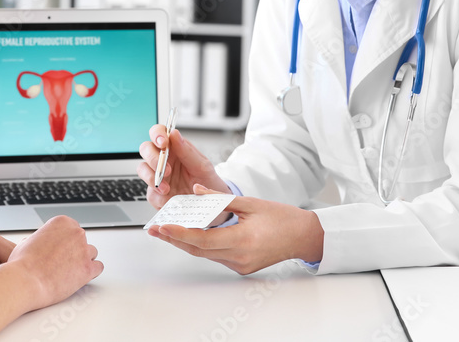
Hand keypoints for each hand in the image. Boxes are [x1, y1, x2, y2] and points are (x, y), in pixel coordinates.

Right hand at [6, 216, 103, 310]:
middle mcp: (76, 233)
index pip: (73, 229)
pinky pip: (98, 267)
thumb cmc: (22, 263)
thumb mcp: (27, 241)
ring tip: (70, 272)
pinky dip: (91, 273)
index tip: (61, 250)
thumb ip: (40, 239)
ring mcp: (84, 250)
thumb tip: (37, 243)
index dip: (66, 242)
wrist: (25, 280)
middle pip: (82, 241)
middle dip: (74, 251)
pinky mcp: (88, 268)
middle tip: (63, 263)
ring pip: (92, 253)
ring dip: (83, 261)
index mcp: (62, 222)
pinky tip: (81, 277)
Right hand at [137, 127, 230, 208]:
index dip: (157, 134)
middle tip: (166, 169)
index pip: (159, 133)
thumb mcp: (202, 166)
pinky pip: (150, 193)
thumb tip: (174, 134)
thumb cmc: (207, 181)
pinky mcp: (156, 193)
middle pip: (145, 149)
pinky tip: (170, 197)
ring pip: (142, 169)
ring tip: (167, 187)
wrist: (210, 205)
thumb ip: (187, 151)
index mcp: (174, 148)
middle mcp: (163, 160)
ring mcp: (158, 176)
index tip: (163, 142)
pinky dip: (159, 196)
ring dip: (152, 177)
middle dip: (152, 157)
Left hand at [146, 185, 324, 274]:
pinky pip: (215, 256)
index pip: (202, 240)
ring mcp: (240, 265)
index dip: (180, 234)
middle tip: (154, 229)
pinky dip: (201, 245)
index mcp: (242, 240)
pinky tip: (191, 234)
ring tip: (167, 229)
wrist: (303, 237)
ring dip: (186, 242)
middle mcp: (239, 257)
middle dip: (174, 239)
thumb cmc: (282, 218)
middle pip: (198, 250)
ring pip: (205, 254)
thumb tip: (195, 191)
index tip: (163, 227)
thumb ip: (220, 198)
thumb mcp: (250, 202)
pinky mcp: (241, 266)